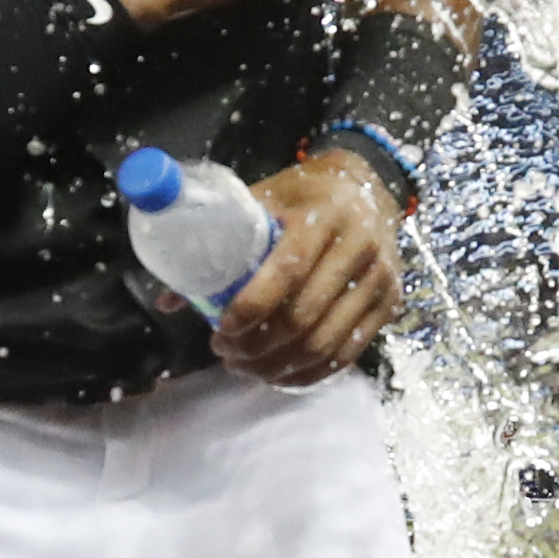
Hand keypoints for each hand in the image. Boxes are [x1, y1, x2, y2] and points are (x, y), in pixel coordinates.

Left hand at [213, 148, 403, 386]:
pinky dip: (310, 373)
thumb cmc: (306, 193)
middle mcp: (359, 248)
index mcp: (323, 216)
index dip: (251, 308)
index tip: (219, 329)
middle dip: (257, 346)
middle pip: (304, 317)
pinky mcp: (389, 304)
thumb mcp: (264, 199)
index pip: (288, 271)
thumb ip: (219, 240)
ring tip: (245, 366)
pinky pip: (348, 354)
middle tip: (224, 352)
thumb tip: (169, 299)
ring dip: (279, 366)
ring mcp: (379, 280)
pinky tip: (280, 373)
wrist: (371, 183)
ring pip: (325, 343)